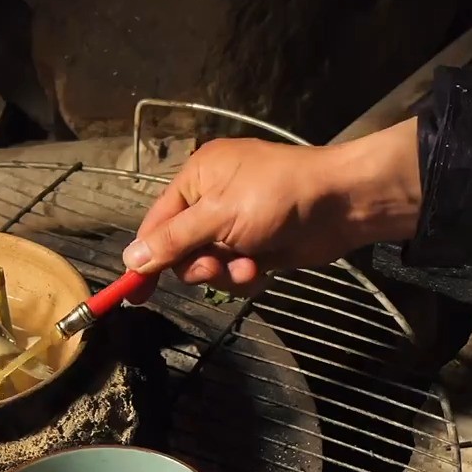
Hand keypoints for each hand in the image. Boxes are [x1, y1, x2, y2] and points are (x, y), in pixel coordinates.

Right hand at [122, 120, 420, 294]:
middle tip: (216, 267)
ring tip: (250, 264)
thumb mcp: (218, 216)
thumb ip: (174, 241)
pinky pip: (235, 272)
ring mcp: (236, 225)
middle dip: (200, 265)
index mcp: (196, 178)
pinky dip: (246, 275)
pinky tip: (264, 267)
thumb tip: (131, 259)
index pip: (156, 223)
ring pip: (210, 266)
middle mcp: (212, 200)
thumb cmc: (276, 196)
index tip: (133, 293)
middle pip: (181, 250)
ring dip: (226, 273)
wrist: (339, 204)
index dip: (144, 258)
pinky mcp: (257, 247)